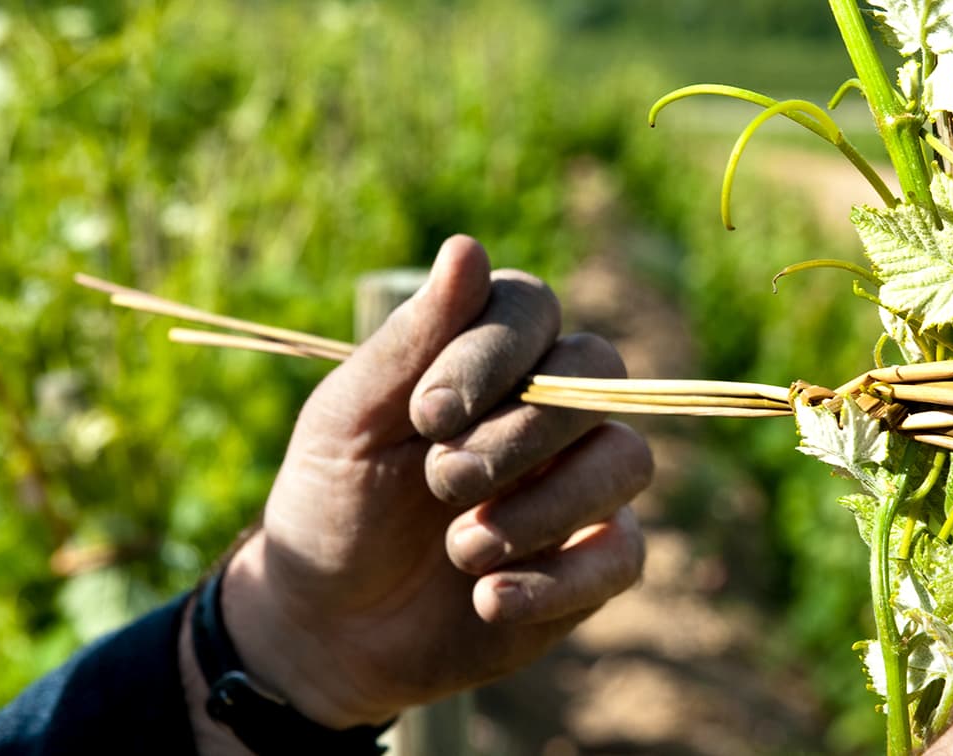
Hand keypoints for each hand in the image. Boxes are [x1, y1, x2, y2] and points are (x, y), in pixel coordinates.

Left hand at [211, 236, 650, 728]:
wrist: (326, 625)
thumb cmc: (334, 502)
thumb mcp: (349, 420)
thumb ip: (411, 340)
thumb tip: (468, 246)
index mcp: (491, 358)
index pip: (535, 310)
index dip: (495, 353)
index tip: (427, 414)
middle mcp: (549, 410)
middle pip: (597, 377)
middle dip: (518, 434)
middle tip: (439, 482)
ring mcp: (580, 487)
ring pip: (626, 460)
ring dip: (543, 507)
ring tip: (461, 549)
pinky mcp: (591, 565)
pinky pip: (623, 555)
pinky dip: (558, 580)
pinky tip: (487, 599)